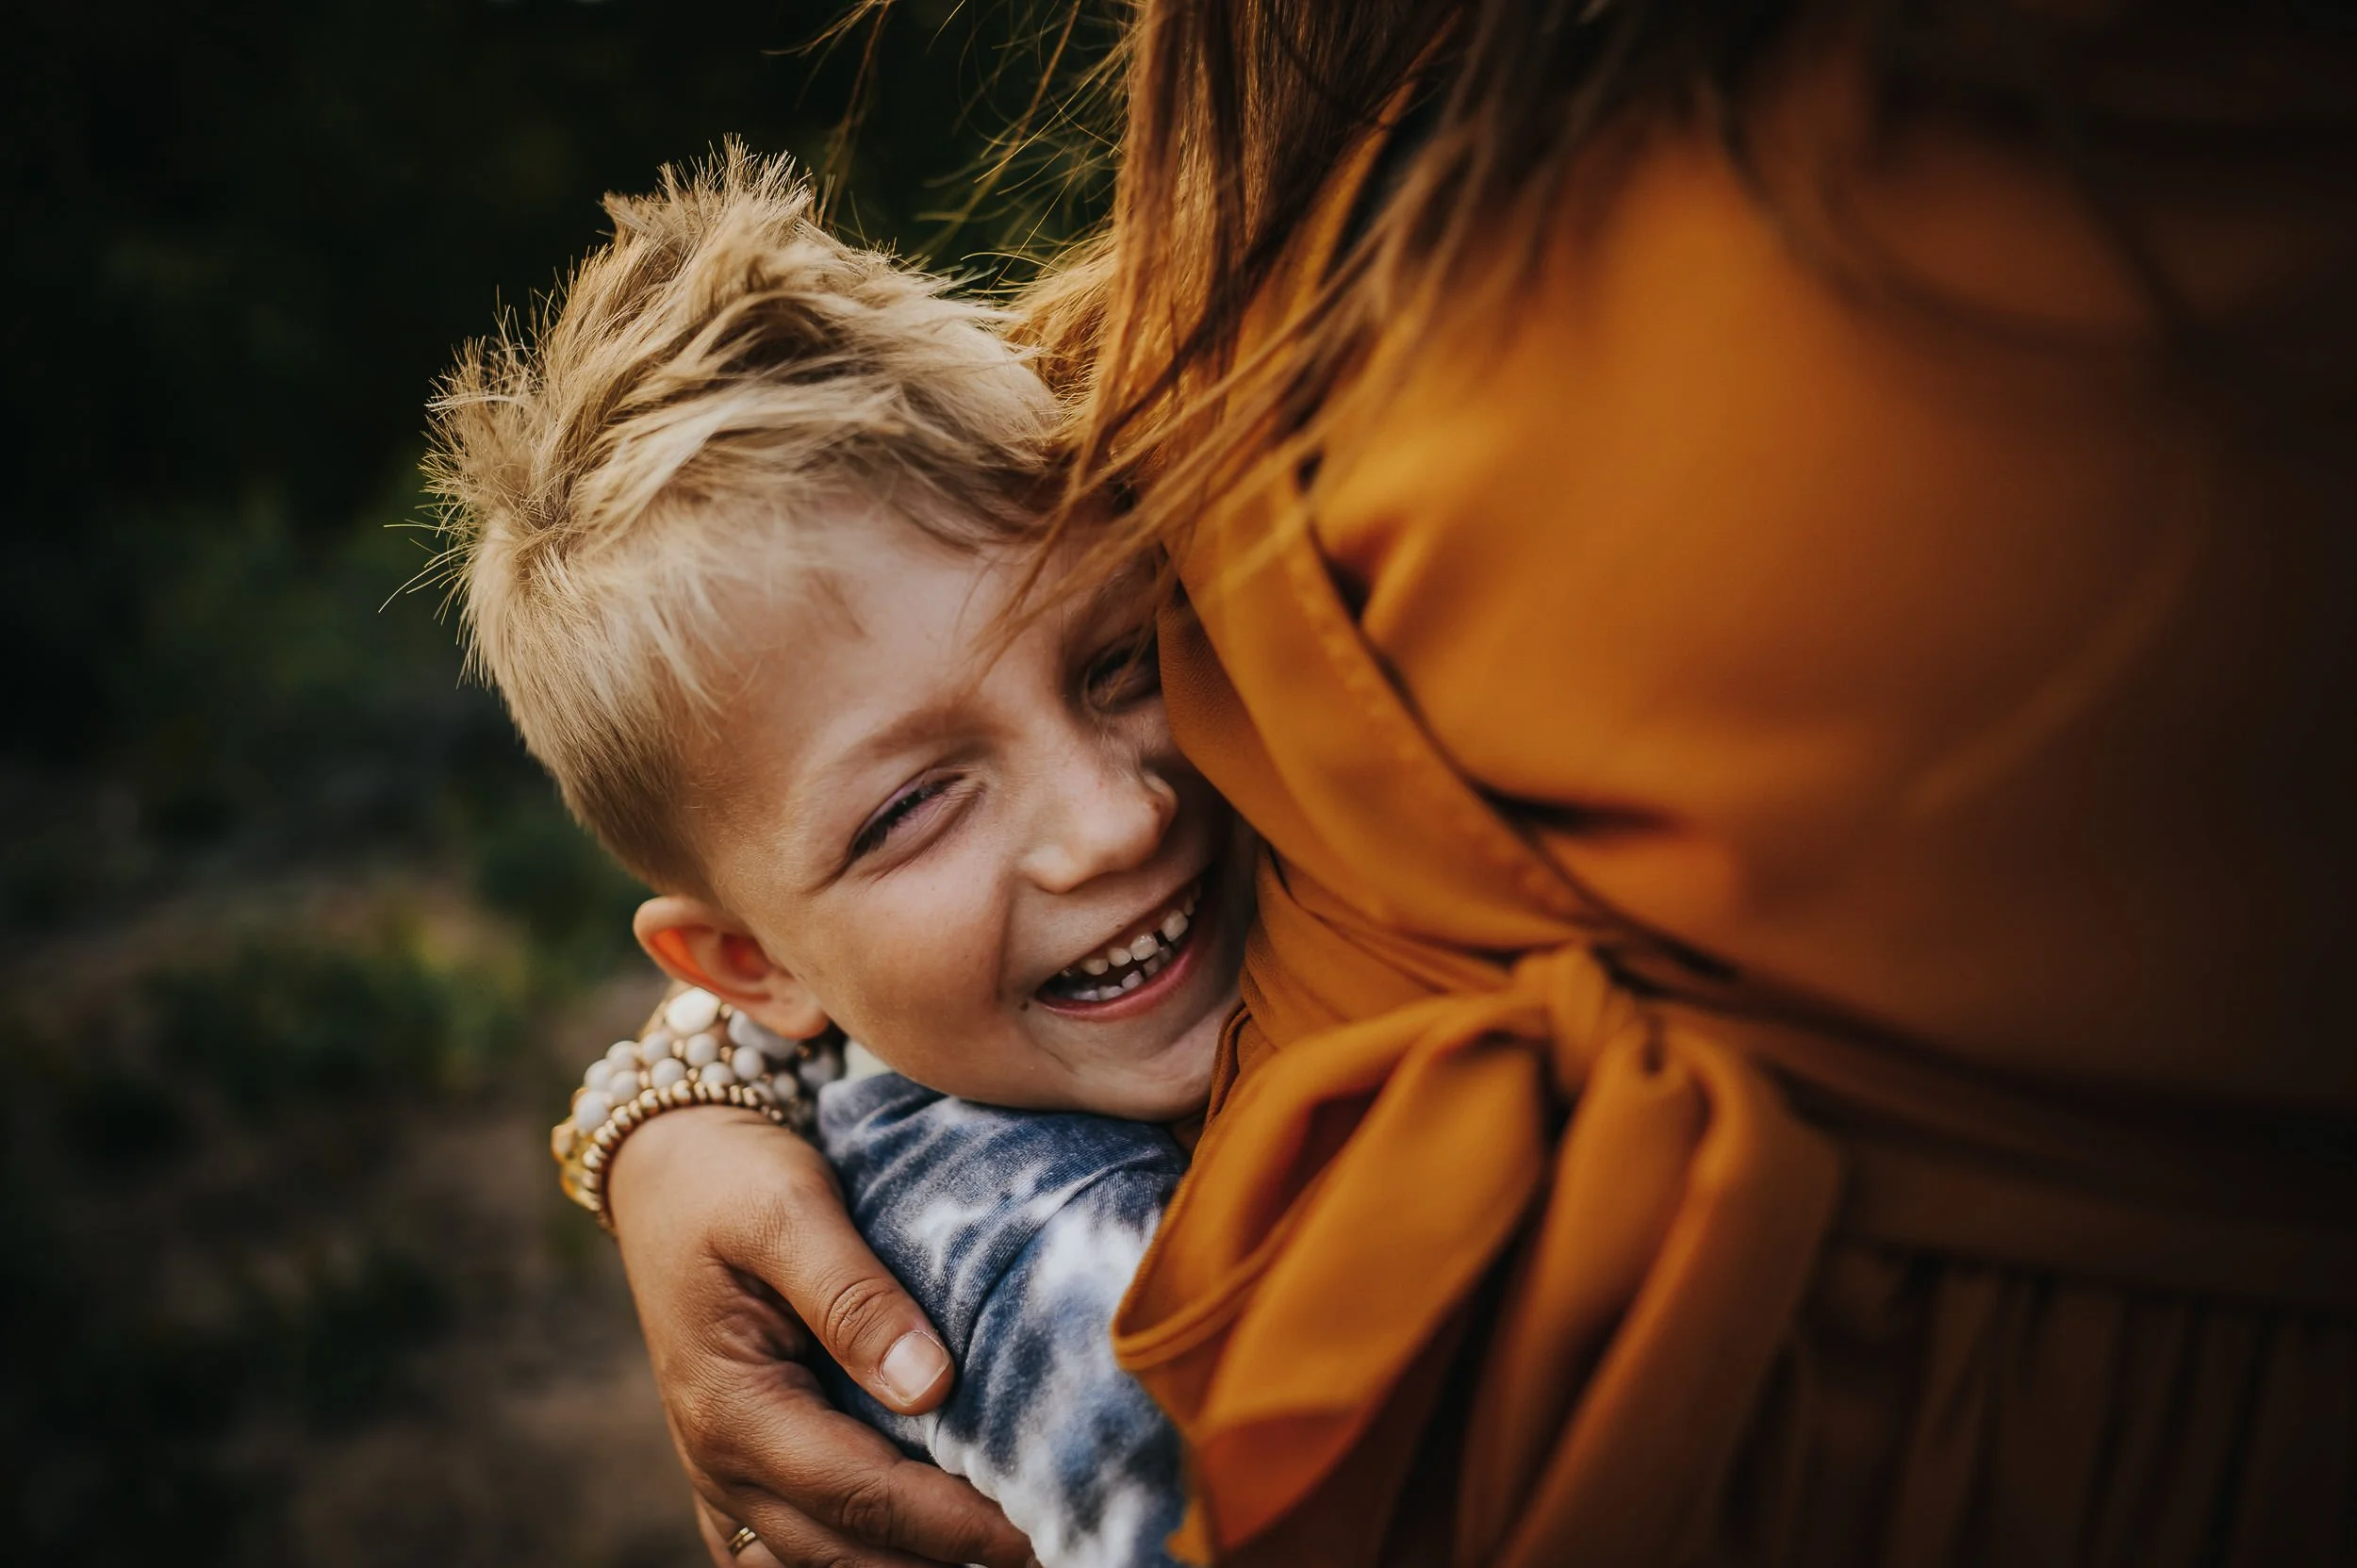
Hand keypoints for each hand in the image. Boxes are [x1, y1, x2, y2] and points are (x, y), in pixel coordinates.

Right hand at [607, 1105, 1034, 1567]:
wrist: (666, 1169)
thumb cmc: (732, 1181)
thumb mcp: (789, 1210)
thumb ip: (854, 1297)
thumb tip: (931, 1385)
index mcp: (733, 1408)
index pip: (860, 1494)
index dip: (953, 1523)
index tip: (1037, 1528)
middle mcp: (720, 1463)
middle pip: (845, 1554)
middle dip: (945, 1560)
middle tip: (1044, 1548)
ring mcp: (723, 1476)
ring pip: (823, 1564)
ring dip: (907, 1564)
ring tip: (1000, 1549)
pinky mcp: (739, 1468)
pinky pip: (798, 1549)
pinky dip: (863, 1555)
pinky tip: (932, 1541)